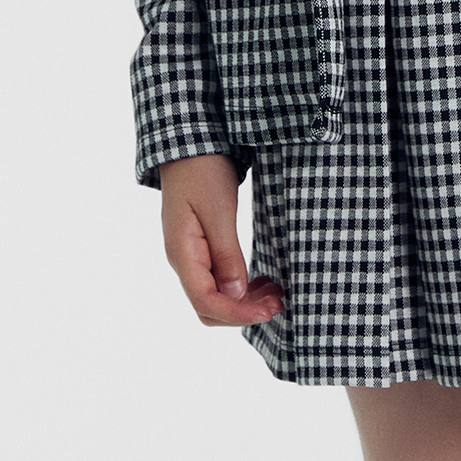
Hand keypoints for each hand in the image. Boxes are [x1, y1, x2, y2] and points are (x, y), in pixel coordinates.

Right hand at [158, 153, 285, 326]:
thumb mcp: (219, 211)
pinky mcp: (202, 247)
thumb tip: (235, 295)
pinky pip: (219, 279)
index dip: (238, 315)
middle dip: (244, 312)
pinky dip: (241, 286)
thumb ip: (226, 255)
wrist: (189, 144)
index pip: (206, 302)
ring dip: (246, 301)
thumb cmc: (203, 171)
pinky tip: (262, 281)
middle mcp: (184, 261)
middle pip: (210, 307)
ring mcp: (192, 255)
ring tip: (276, 293)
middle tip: (278, 301)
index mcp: (182, 254)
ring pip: (216, 295)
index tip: (269, 311)